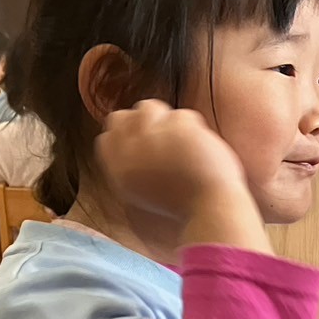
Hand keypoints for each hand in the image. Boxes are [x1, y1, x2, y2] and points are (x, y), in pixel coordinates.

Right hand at [96, 99, 249, 222]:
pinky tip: (203, 151)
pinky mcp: (174, 130)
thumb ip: (133, 167)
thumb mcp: (145, 194)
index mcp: (119, 172)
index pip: (105, 139)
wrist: (212, 211)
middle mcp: (127, 153)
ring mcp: (149, 138)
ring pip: (150, 107)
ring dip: (171, 122)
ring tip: (188, 147)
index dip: (125, 133)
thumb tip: (132, 139)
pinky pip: (184, 115)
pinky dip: (196, 130)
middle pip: (122, 116)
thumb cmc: (187, 207)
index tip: (146, 140)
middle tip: (167, 136)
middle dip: (143, 121)